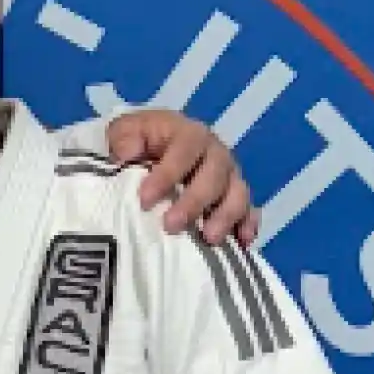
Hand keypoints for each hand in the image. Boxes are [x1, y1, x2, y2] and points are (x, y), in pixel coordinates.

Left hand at [106, 110, 257, 246]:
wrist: (153, 147)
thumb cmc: (138, 141)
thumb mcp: (124, 131)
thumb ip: (124, 137)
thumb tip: (127, 153)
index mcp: (188, 134)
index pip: (184, 150)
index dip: (167, 175)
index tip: (144, 200)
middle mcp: (214, 153)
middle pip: (214, 174)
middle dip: (194, 201)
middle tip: (171, 226)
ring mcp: (228, 176)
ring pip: (237, 193)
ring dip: (225, 216)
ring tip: (209, 239)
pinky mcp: (234, 197)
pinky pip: (249, 210)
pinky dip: (247, 225)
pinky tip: (241, 242)